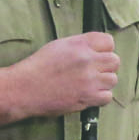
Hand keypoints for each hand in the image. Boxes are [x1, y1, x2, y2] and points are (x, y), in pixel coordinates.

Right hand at [0, 32, 119, 117]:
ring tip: (90, 84)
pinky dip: (100, 97)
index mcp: (79, 44)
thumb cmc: (37, 68)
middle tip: (95, 72)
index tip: (98, 56)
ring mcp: (89, 79)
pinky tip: (88, 95)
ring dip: (104, 83)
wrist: (23, 89)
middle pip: (114, 61)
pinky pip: (107, 97)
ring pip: (113, 79)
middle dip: (106, 66)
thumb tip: (97, 49)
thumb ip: (80, 45)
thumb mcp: (58, 46)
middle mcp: (86, 59)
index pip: (108, 42)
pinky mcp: (87, 97)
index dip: (104, 50)